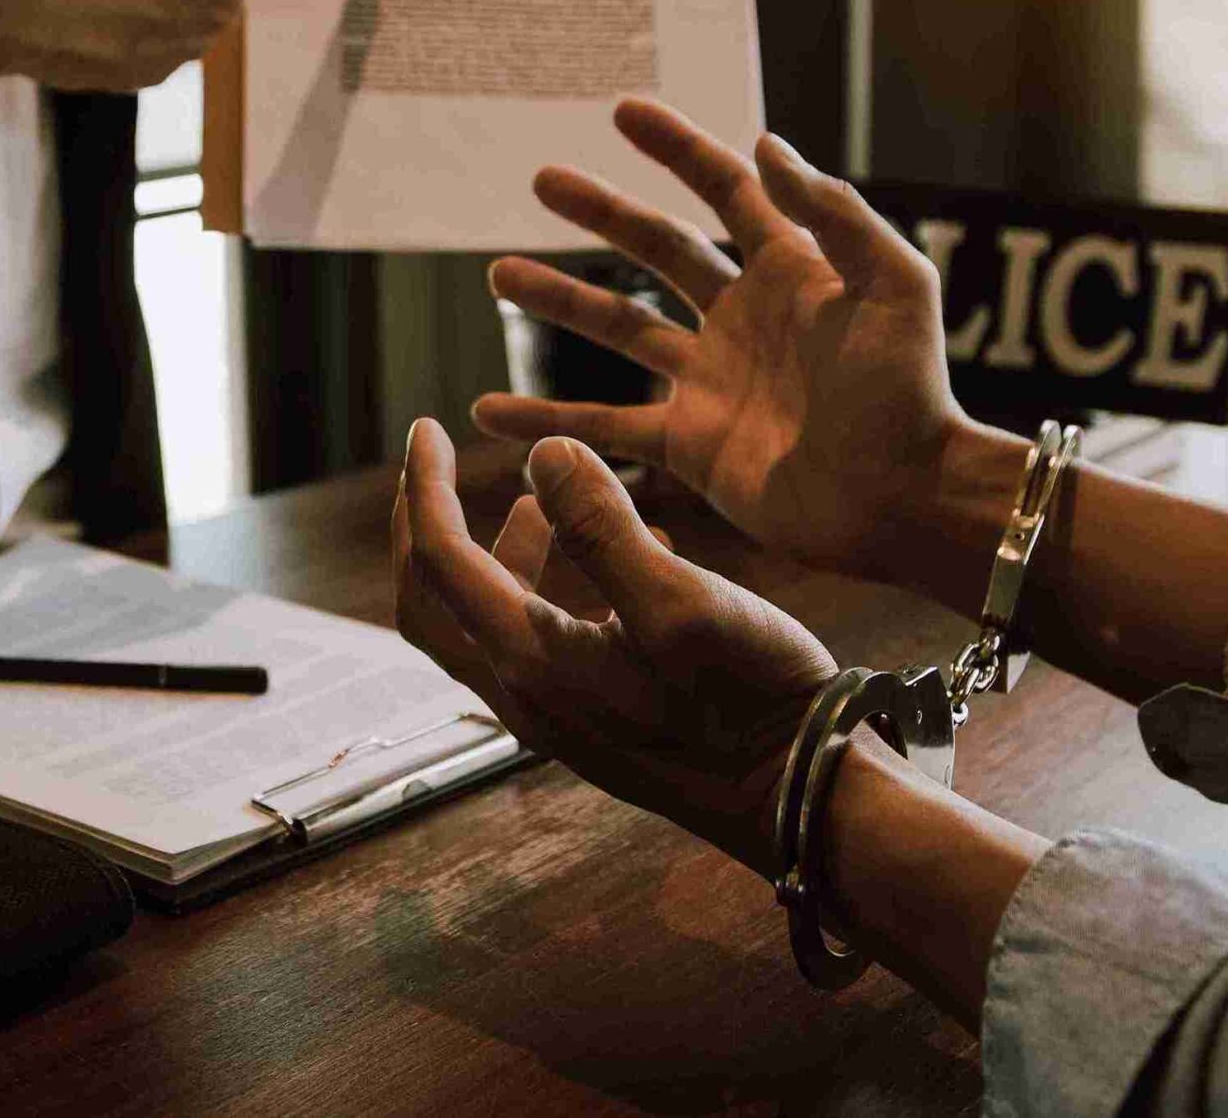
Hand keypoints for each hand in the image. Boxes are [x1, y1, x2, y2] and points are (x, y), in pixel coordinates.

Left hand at [392, 421, 835, 875]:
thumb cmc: (751, 702)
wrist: (805, 801)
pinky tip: (622, 553)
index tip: (425, 426)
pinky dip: (550, 587)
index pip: (439, 560)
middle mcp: (529, 695)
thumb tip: (540, 453)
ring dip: (494, 555)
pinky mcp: (600, 721)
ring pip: (491, 623)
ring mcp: (561, 715)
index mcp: (532, 661)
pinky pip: (543, 643)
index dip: (424, 485)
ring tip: (531, 504)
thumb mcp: (680, 602)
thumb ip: (604, 528)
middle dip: (423, 526)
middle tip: (431, 466)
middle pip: (434, 601)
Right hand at [473, 99, 972, 588]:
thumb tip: (762, 143)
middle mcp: (741, 317)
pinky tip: (490, 411)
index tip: (624, 112)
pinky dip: (545, 421)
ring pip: (617, 328)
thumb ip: (834, 214)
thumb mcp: (895, 286)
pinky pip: (602, 426)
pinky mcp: (689, 444)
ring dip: (558, 300)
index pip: (725, 191)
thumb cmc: (912, 392)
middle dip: (600, 212)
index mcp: (790, 271)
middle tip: (542, 179)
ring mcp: (709, 381)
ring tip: (498, 275)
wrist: (906, 501)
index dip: (677, 149)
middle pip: (657, 248)